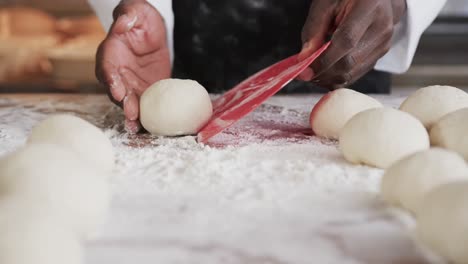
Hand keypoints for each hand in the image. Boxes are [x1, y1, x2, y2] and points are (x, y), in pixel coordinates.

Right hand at [96, 0, 170, 132]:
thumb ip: (129, 15)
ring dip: (131, 114)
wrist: (151, 30)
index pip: (107, 66)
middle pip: (115, 89)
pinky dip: (143, 116)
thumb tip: (123, 24)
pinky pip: (142, 104)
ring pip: (127, 101)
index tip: (116, 89)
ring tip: (136, 126)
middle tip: (131, 112)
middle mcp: (117, 71)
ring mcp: (129, 82)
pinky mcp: (143, 90)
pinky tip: (148, 127)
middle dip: (122, 102)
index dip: (110, 78)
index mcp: (111, 51)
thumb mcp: (136, 11)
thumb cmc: (139, 18)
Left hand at [298, 0, 406, 88]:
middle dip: (323, 73)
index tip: (305, 71)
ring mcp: (383, 43)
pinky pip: (355, 74)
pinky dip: (337, 78)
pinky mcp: (380, 55)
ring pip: (352, 73)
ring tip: (312, 71)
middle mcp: (381, 27)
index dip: (324, 60)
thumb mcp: (325, 5)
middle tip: (304, 73)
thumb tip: (304, 60)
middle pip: (349, 62)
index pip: (346, 41)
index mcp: (369, 6)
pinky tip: (324, 71)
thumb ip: (313, 31)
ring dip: (328, 78)